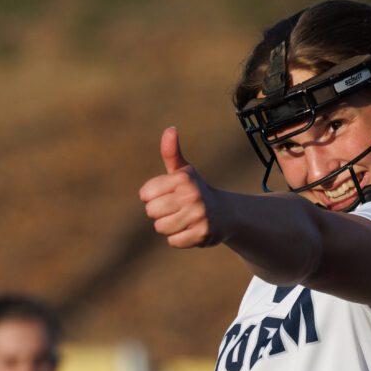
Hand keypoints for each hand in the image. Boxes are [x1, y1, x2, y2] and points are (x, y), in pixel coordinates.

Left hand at [139, 127, 225, 248]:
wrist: (225, 214)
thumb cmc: (196, 191)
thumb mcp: (183, 172)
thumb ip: (171, 153)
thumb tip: (170, 129)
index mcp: (183, 178)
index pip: (146, 194)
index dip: (151, 198)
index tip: (166, 196)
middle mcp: (192, 195)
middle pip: (152, 212)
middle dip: (159, 213)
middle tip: (175, 210)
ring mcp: (199, 215)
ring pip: (161, 228)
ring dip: (169, 227)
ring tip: (182, 220)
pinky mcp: (202, 234)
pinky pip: (174, 241)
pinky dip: (179, 239)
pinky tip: (190, 230)